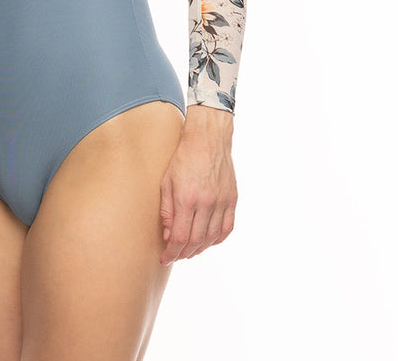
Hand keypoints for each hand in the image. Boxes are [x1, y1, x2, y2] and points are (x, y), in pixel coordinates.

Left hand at [158, 104, 236, 264]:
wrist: (208, 138)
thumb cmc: (183, 157)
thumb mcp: (166, 181)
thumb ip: (167, 210)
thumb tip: (167, 235)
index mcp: (187, 198)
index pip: (180, 237)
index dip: (172, 253)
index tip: (165, 258)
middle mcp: (206, 203)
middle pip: (196, 242)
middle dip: (183, 254)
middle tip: (175, 256)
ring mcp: (221, 202)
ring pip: (212, 238)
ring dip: (199, 249)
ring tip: (189, 251)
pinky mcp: (232, 199)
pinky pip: (227, 228)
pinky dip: (217, 239)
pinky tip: (208, 241)